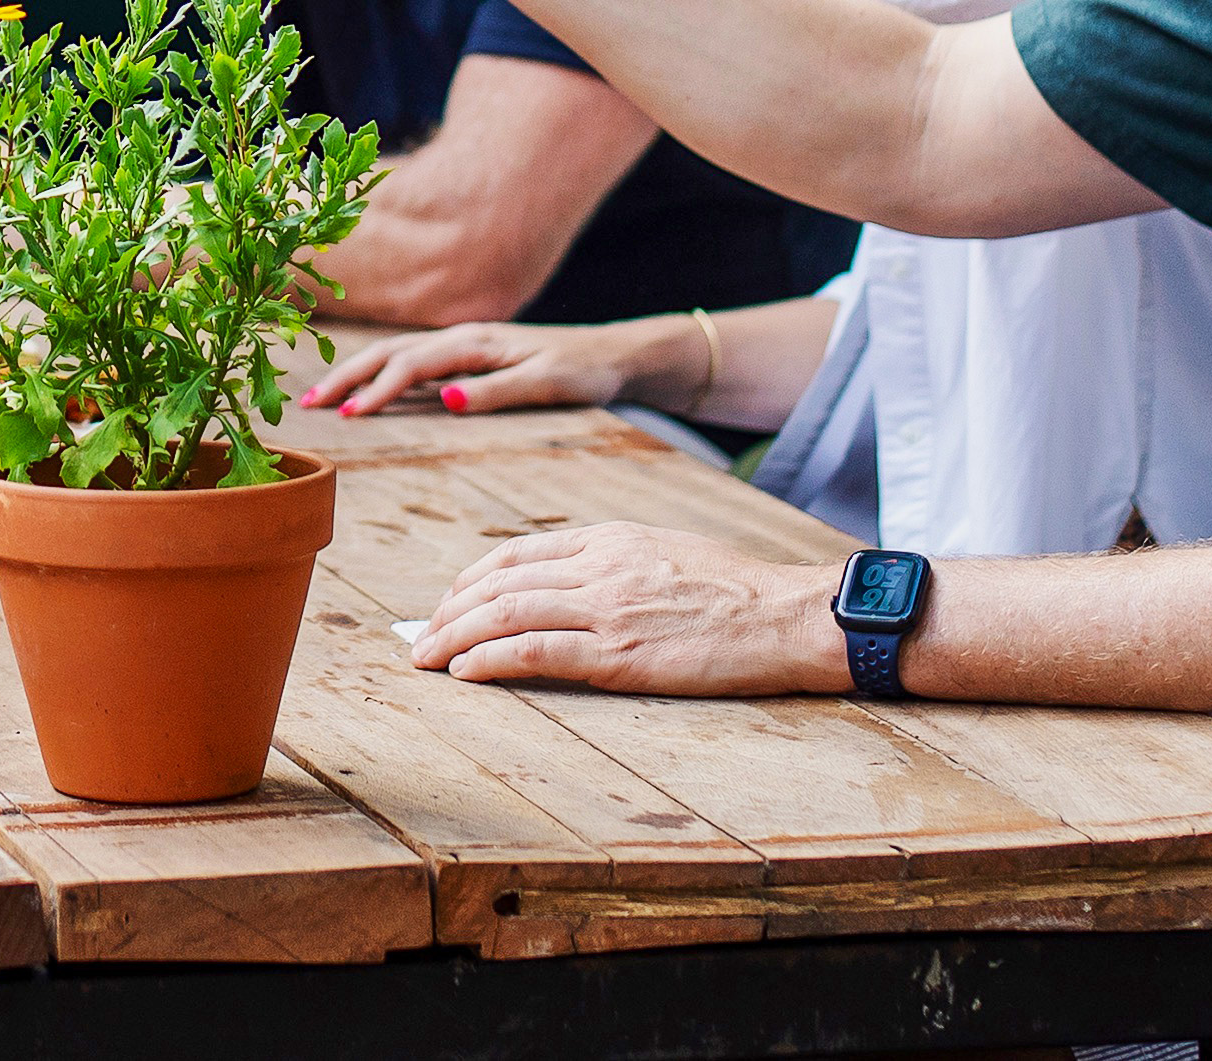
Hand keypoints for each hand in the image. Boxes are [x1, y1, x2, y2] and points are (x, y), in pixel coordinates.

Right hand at [301, 318, 628, 419]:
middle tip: (308, 403)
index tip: (347, 416)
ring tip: (322, 397)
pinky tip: (365, 390)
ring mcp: (462, 345)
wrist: (614, 355)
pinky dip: (381, 373)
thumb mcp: (548, 384)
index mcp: (475, 342)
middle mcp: (462, 338)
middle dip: (347, 375)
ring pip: (396, 353)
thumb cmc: (585, 371)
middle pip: (390, 352)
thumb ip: (497, 391)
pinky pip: (413, 361)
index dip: (376, 389)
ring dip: (357, 372)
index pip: (412, 365)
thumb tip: (446, 400)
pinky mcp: (467, 357)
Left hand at [412, 521, 834, 696]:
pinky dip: (491, 660)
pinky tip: (465, 671)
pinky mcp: (620, 655)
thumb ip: (616, 563)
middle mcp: (600, 566)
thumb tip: (572, 585)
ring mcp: (608, 609)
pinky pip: (536, 653)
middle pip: (501, 582)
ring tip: (427, 657)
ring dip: (456, 636)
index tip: (452, 599)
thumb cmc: (739, 592)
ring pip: (507, 614)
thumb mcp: (667, 554)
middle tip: (422, 635)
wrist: (788, 615)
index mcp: (611, 540)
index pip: (520, 553)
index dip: (474, 578)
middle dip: (451, 610)